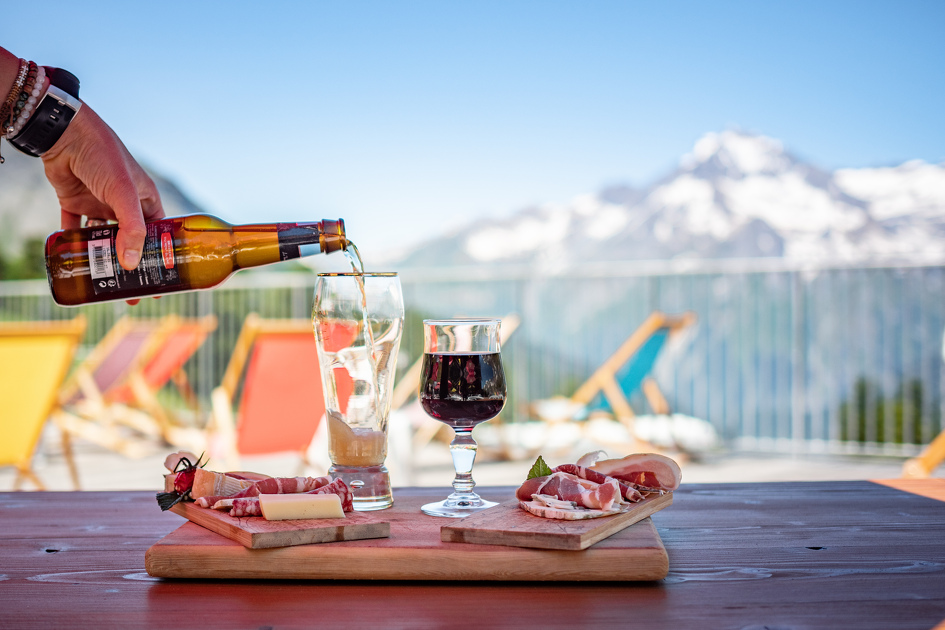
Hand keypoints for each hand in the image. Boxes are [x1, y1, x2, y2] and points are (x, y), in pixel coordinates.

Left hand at [40, 102, 163, 270]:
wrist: (65, 134)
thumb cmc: (104, 157)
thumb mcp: (124, 194)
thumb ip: (131, 229)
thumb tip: (130, 263)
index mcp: (144, 199)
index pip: (157, 233)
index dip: (159, 256)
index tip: (159, 279)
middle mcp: (124, 203)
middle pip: (130, 240)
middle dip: (130, 264)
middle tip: (130, 290)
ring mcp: (99, 203)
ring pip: (102, 237)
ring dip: (101, 255)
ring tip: (103, 278)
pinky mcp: (74, 202)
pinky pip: (74, 228)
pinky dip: (73, 242)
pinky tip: (73, 258)